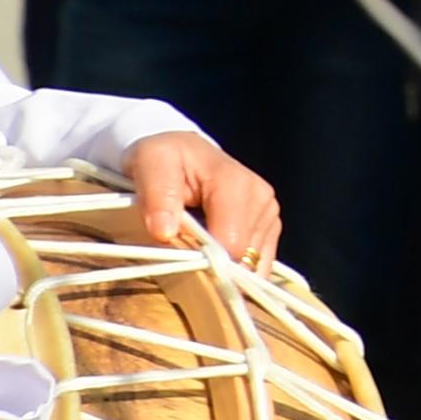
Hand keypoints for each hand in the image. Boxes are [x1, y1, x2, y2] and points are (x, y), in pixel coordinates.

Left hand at [125, 128, 281, 264]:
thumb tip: (165, 233)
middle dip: (211, 267)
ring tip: (196, 249)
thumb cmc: (165, 158)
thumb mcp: (150, 163)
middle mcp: (261, 198)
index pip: (231, 244)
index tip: (177, 264)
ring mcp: (268, 213)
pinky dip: (234, 267)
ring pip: (250, 264)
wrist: (182, 151)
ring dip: (222, 268)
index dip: (204, 264)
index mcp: (236, 184)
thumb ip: (158, 196)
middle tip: (182, 254)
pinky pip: (257, 263)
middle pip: (242, 257)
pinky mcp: (270, 225)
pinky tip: (214, 254)